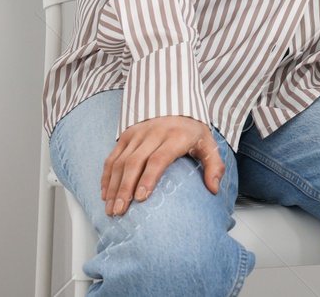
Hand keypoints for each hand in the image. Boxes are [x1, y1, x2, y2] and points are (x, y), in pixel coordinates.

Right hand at [100, 115, 223, 215]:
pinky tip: (105, 194)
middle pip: (135, 162)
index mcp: (176, 136)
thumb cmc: (193, 132)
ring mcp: (138, 133)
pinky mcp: (127, 135)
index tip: (140, 198)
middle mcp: (154, 133)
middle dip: (125, 188)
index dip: (148, 178)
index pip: (158, 158)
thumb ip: (214, 166)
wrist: (178, 107)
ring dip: (113, 186)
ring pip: (120, 161)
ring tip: (111, 209)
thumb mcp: (209, 145)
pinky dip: (107, 176)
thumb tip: (213, 189)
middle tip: (120, 211)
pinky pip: (112, 156)